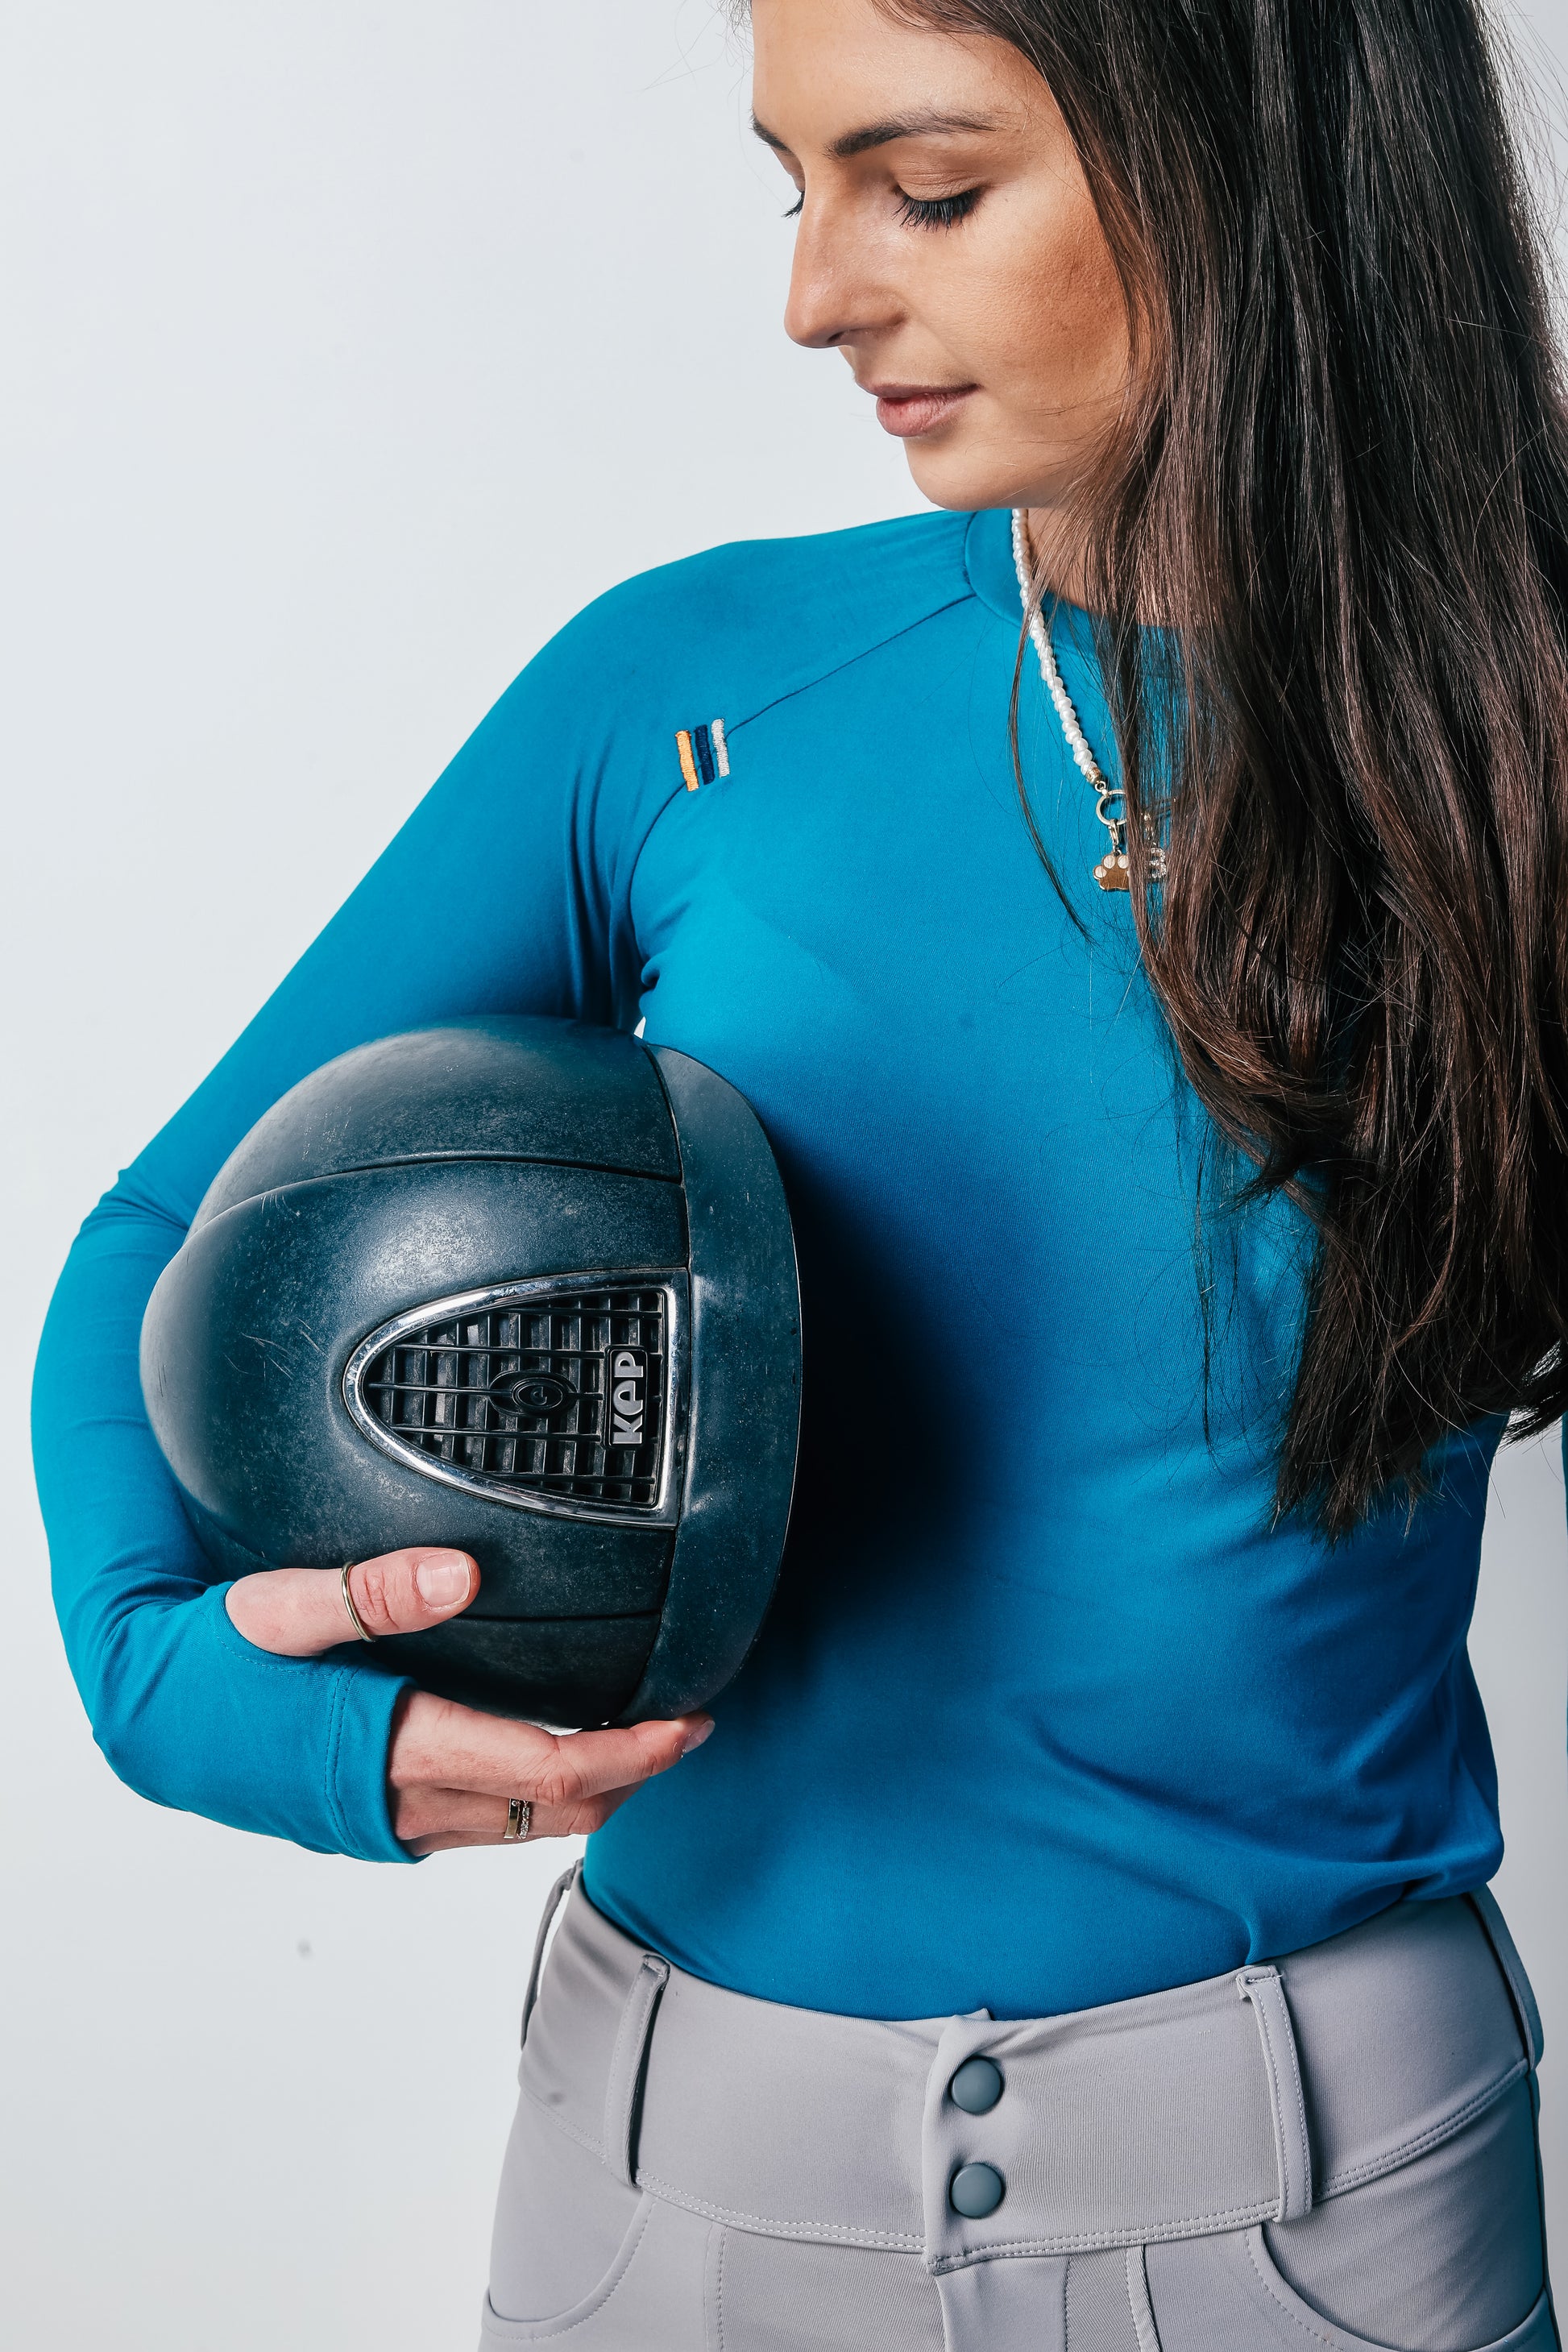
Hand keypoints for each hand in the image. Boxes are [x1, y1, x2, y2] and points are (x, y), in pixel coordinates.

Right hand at [225, 1547, 712, 1853]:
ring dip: (587, 1789)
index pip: (548, 1772)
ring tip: (638, 1732)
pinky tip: (551, 1745)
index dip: (633, 1753)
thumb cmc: (206, 1658)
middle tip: (687, 1724)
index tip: (688, 1721)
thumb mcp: (277, 1605)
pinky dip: (535, 1793)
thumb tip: (465, 1573)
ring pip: (521, 1826)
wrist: (144, 1719)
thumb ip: (372, 1591)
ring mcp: (391, 1824)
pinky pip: (482, 1821)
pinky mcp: (378, 1822)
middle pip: (554, 1812)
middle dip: (633, 1775)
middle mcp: (401, 1805)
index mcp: (392, 1750)